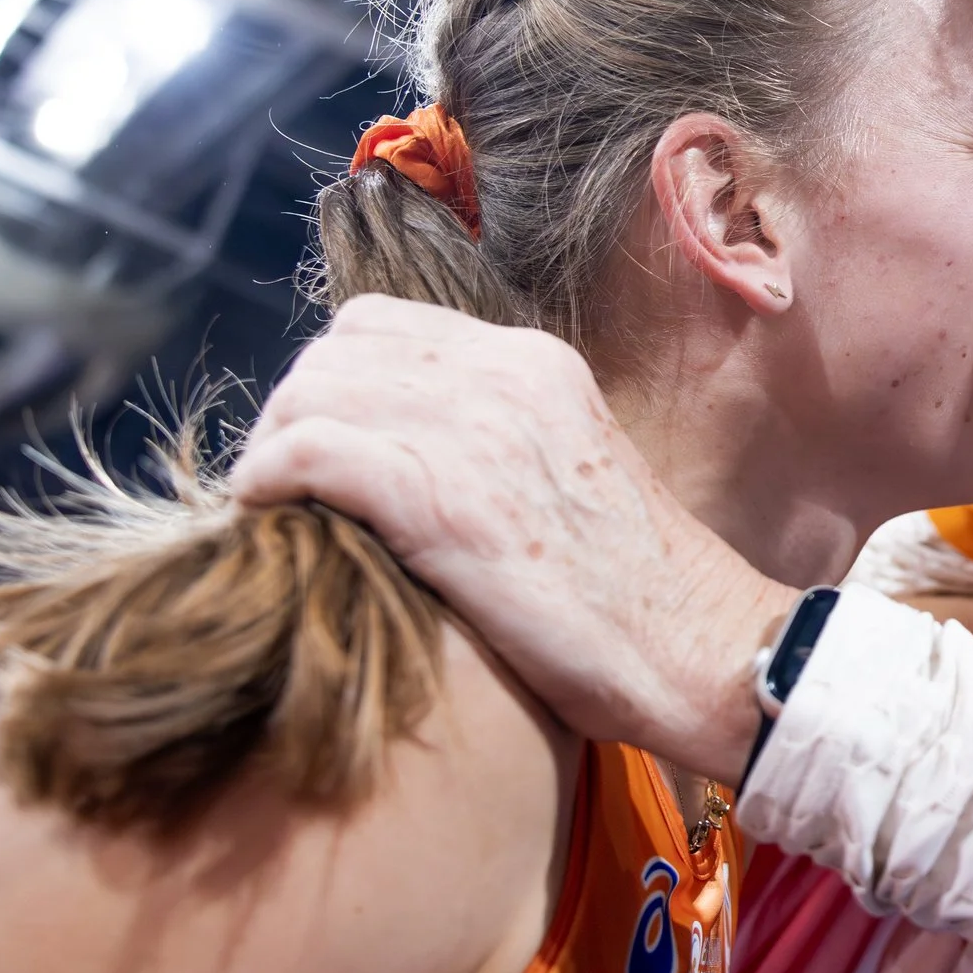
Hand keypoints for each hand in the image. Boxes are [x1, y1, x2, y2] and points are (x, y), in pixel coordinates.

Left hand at [228, 298, 790, 779]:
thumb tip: (402, 458)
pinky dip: (269, 482)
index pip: (383, 324)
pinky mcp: (445, 502)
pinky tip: (270, 519)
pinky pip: (308, 454)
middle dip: (294, 408)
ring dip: (273, 447)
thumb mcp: (571, 476)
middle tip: (286, 484)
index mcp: (537, 364)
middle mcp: (506, 375)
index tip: (325, 443)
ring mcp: (476, 432)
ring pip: (311, 391)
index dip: (335, 380)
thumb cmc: (639, 598)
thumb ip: (498, 443)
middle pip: (335, 347)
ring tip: (276, 507)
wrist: (703, 649)